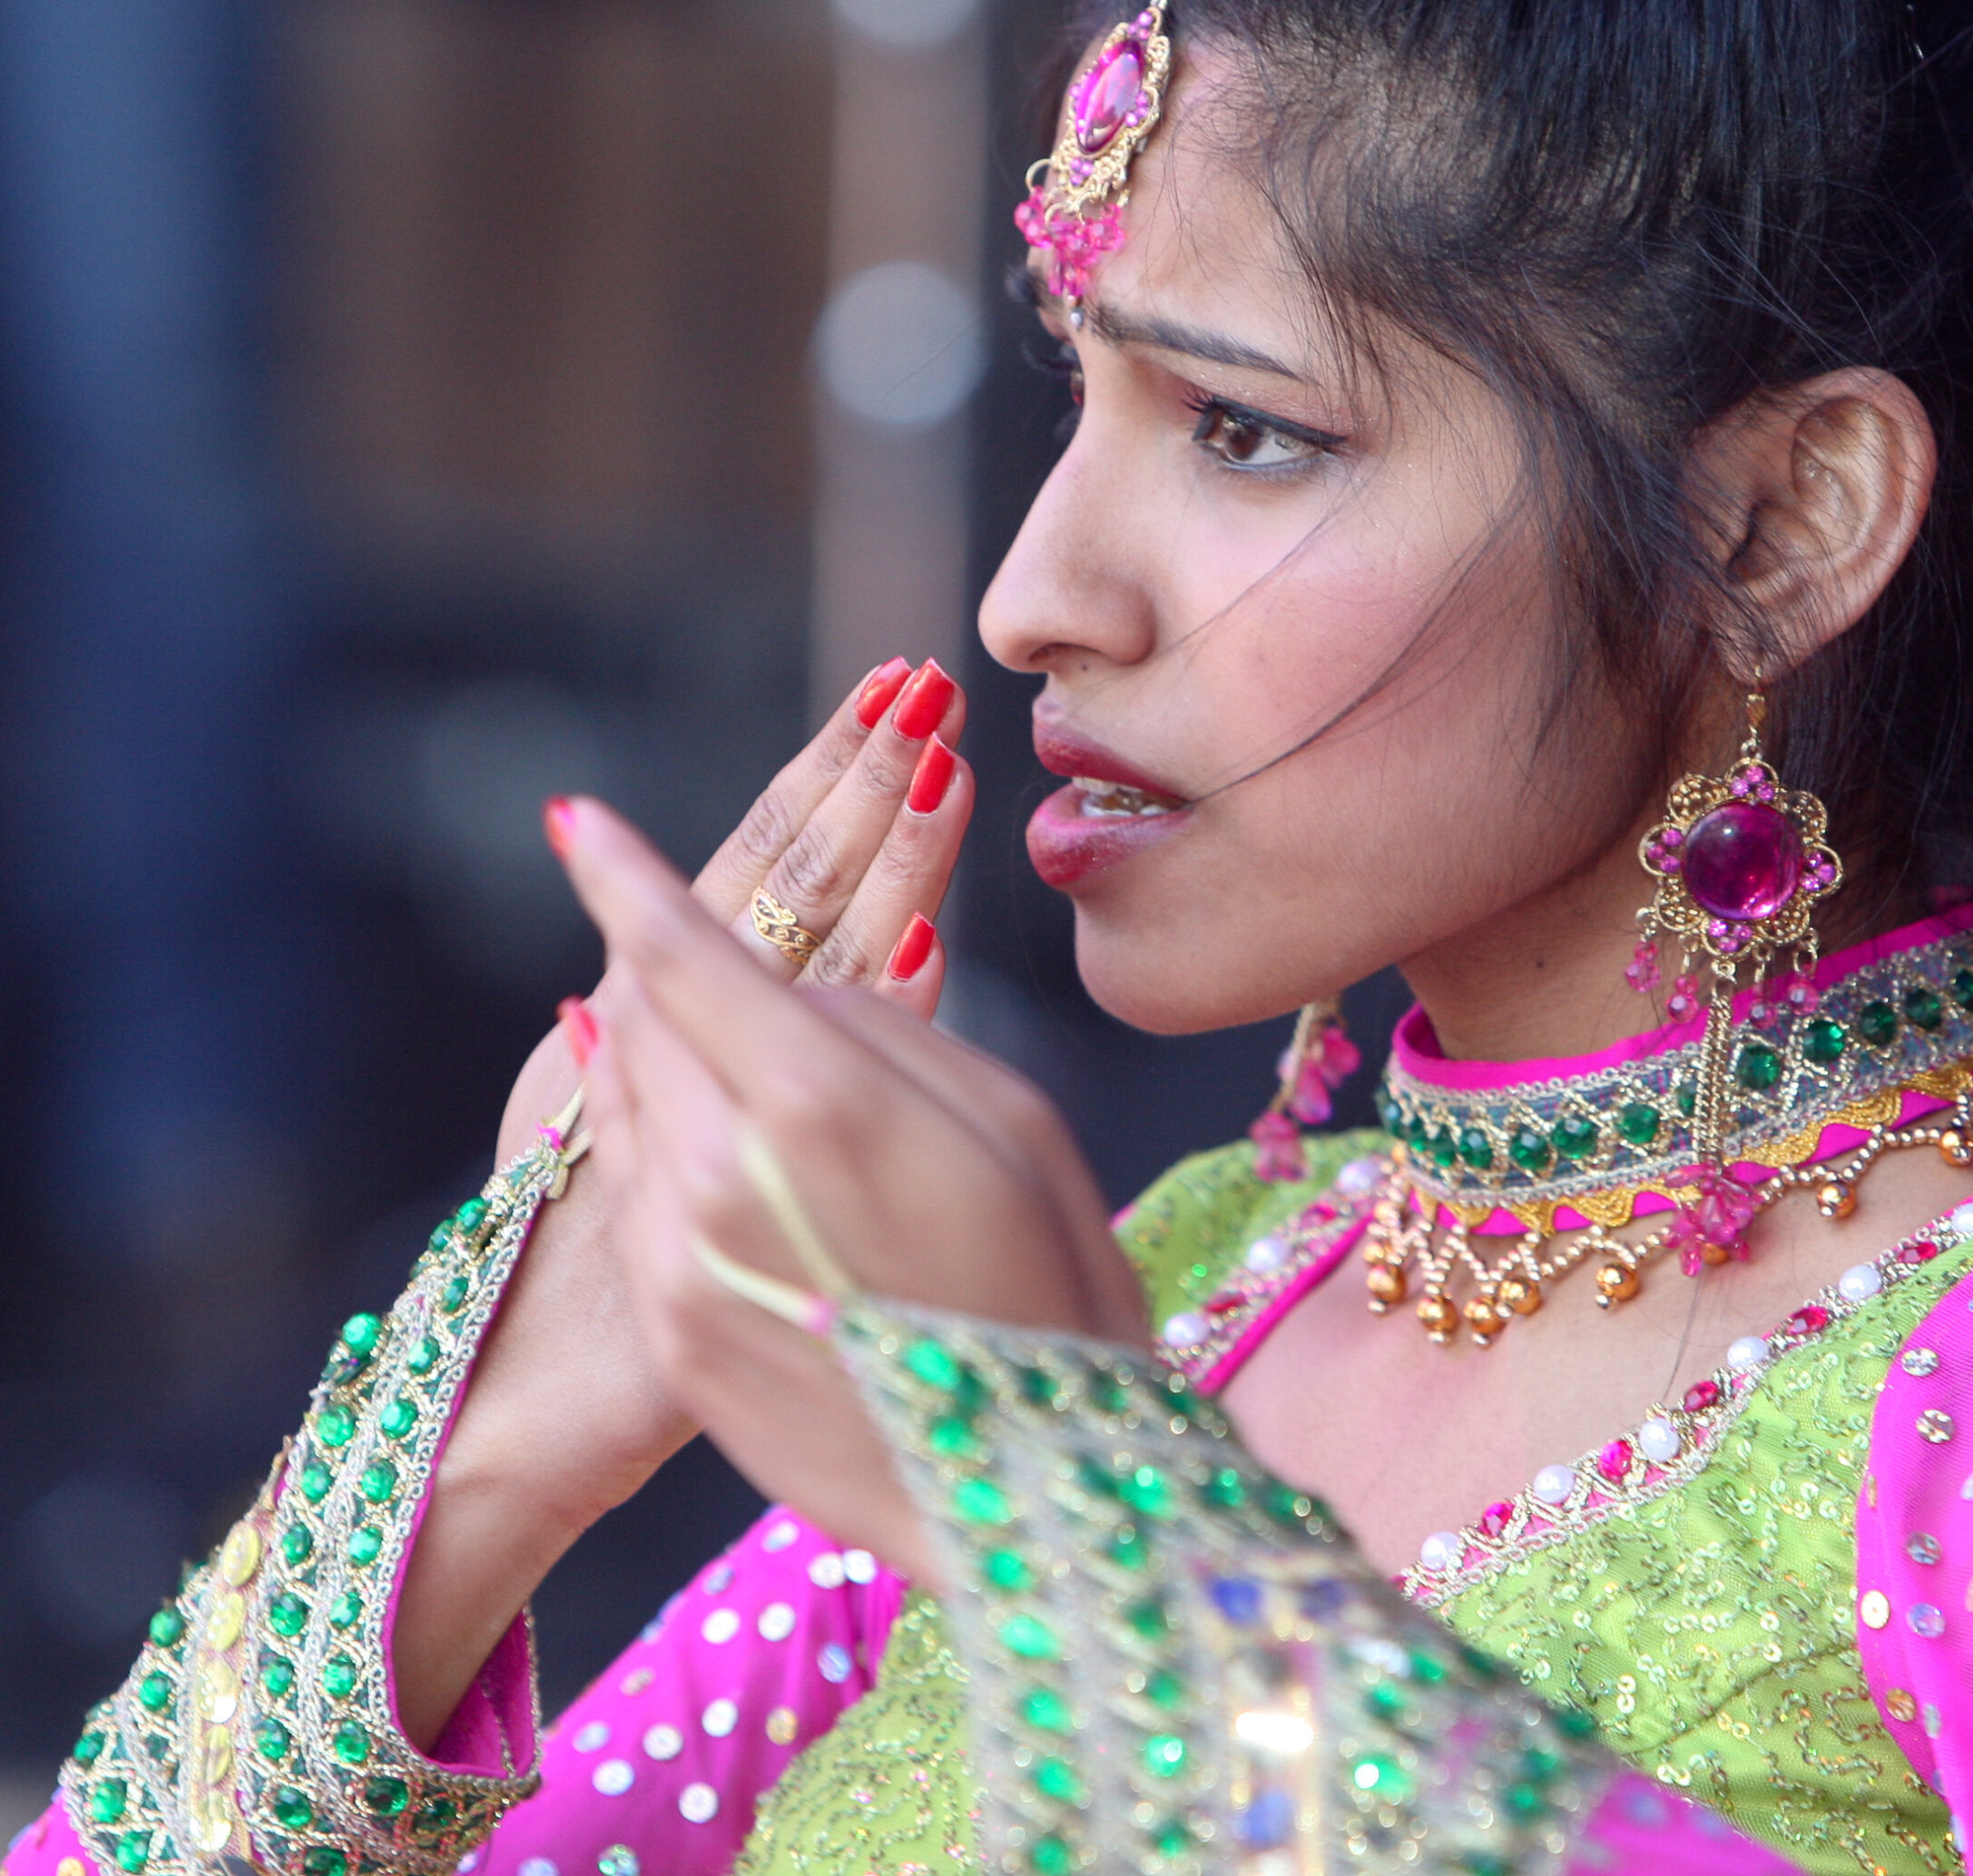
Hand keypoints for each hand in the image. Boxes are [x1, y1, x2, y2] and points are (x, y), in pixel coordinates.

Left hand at [393, 659, 970, 1744]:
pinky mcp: (676, 1330)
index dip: (625, 875)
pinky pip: (639, 1188)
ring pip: (632, 1098)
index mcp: (820, 1102)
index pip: (685, 954)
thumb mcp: (1012, 1122)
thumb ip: (891, 1031)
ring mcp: (684, 1260)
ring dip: (664, 1044)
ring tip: (726, 1035)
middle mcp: (722, 1173)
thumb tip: (804, 993)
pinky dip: (659, 1132)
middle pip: (646, 1015)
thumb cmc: (1057, 1284)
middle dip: (671, 960)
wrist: (1032, 1495)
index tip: (574, 819)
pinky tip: (707, 1128)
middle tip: (705, 932)